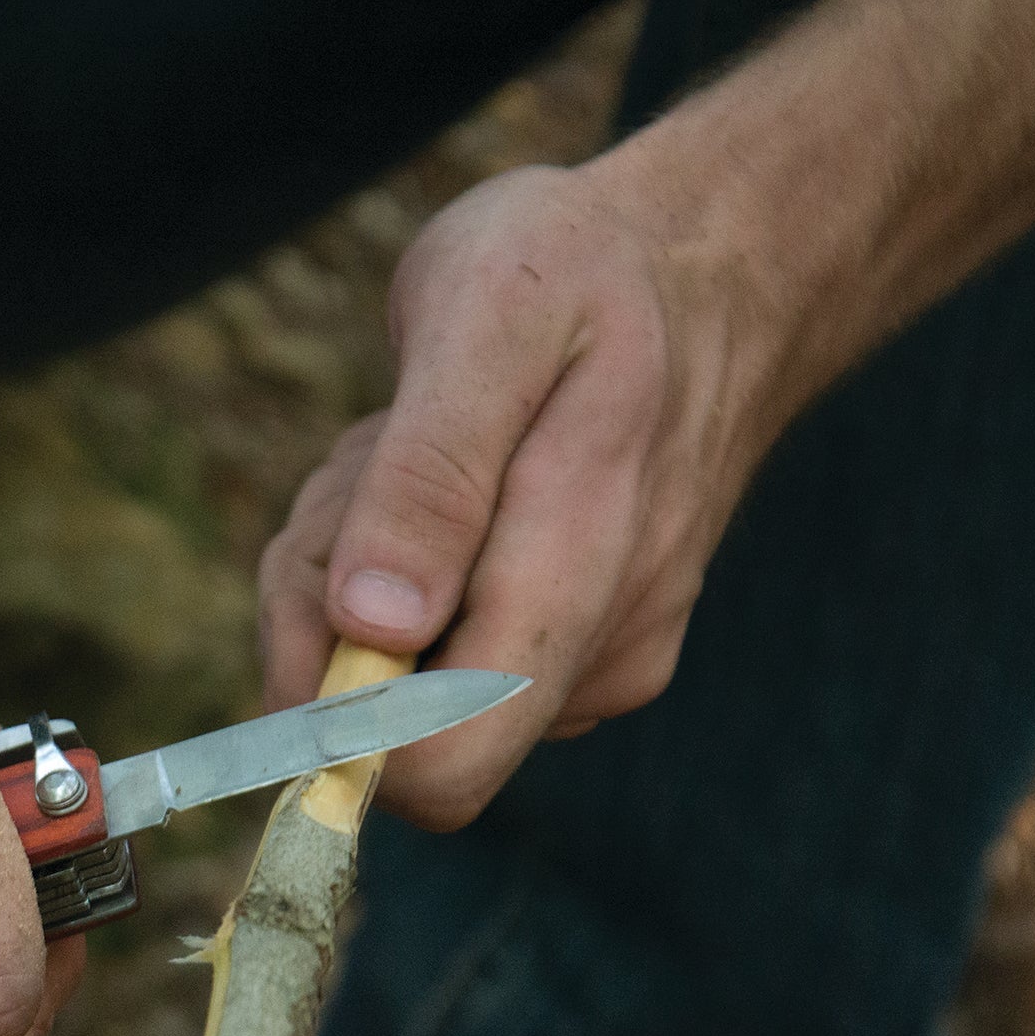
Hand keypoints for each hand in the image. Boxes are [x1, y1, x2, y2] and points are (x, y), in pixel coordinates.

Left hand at [258, 160, 783, 827]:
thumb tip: (371, 628)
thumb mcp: (488, 318)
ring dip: (353, 574)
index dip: (333, 717)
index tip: (321, 580)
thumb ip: (429, 477)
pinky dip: (393, 575)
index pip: (439, 765)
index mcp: (579, 580)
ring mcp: (591, 665)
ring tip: (421, 447)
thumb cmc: (582, 274)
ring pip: (389, 686)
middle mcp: (597, 655)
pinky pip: (425, 655)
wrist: (713, 270)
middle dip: (328, 608)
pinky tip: (450, 481)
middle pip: (382, 729)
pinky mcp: (571, 659)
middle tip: (372, 464)